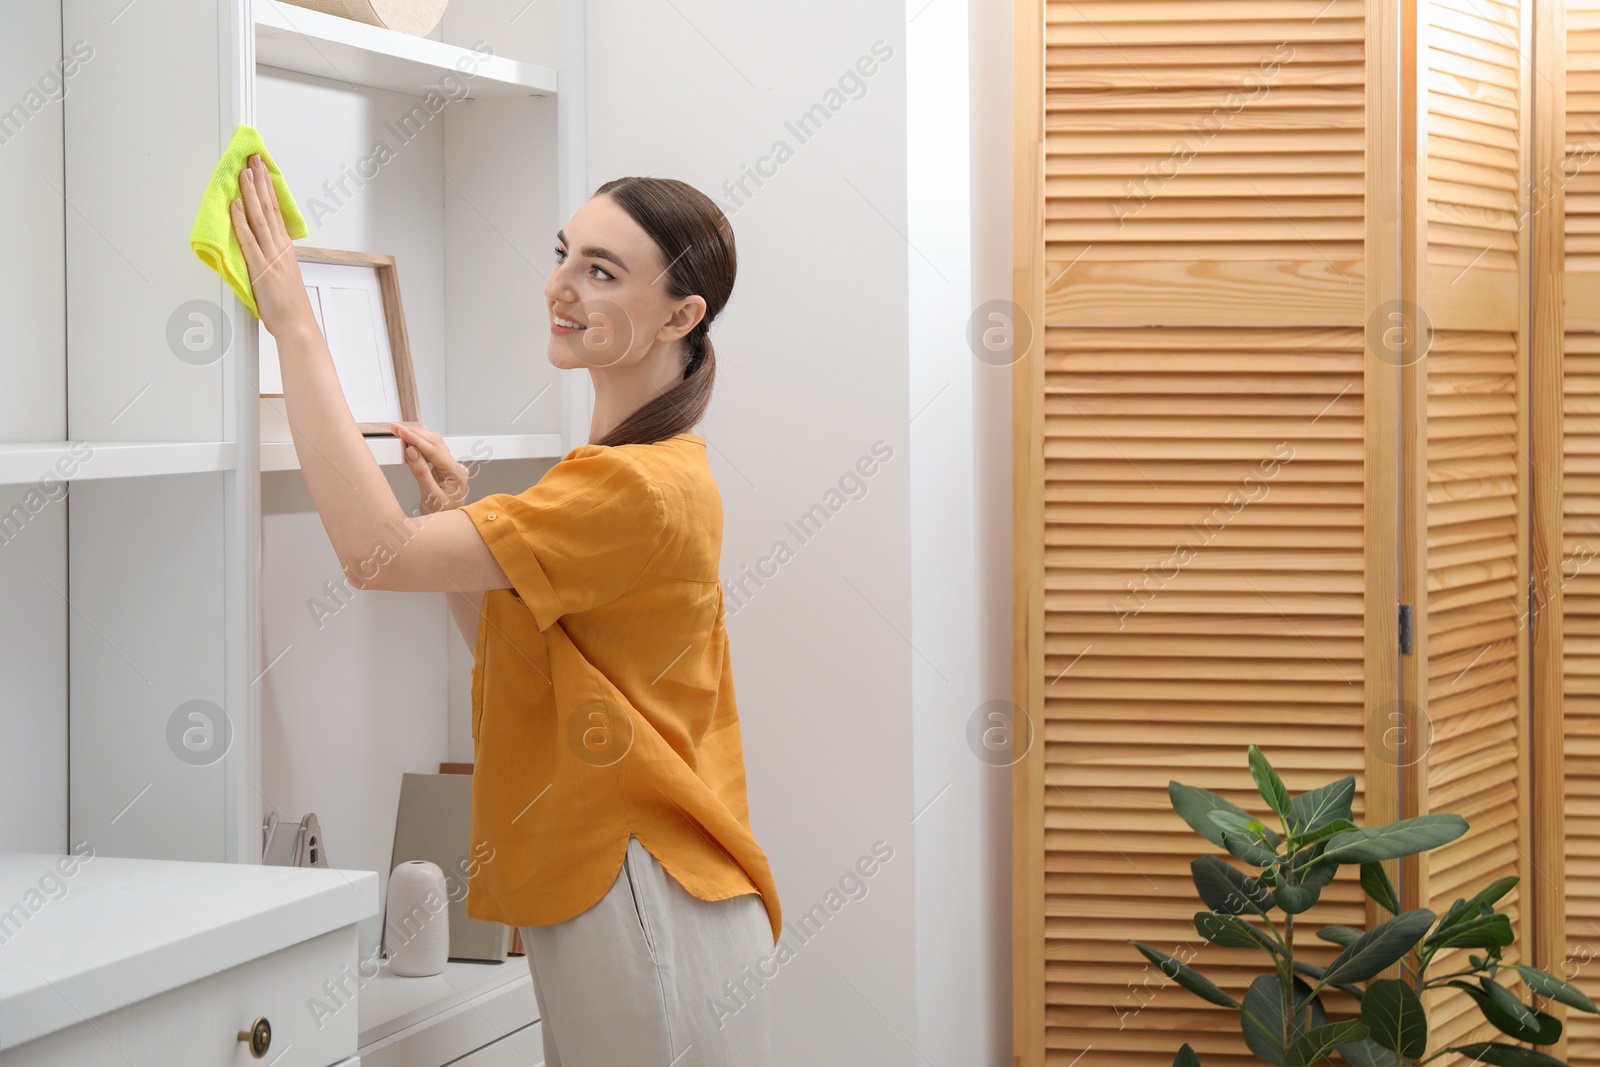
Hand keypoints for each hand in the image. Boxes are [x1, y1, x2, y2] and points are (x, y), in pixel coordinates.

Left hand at [230, 153, 314, 336]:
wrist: (297, 325)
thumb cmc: (290, 307)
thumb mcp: (284, 277)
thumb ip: (274, 260)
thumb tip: (263, 250)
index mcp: (284, 249)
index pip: (276, 211)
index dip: (268, 189)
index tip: (263, 170)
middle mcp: (279, 247)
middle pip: (269, 207)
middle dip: (260, 181)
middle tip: (254, 159)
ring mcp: (270, 256)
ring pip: (260, 217)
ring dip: (251, 192)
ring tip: (245, 171)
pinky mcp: (260, 267)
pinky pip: (248, 239)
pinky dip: (241, 220)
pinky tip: (236, 204)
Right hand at [396, 423, 469, 513]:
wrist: (447, 525)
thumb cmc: (442, 514)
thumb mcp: (429, 496)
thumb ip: (421, 472)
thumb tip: (411, 451)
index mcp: (456, 473)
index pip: (434, 451)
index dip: (416, 439)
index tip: (401, 431)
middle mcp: (456, 467)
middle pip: (435, 443)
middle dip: (415, 433)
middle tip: (396, 427)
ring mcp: (450, 466)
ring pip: (434, 444)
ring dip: (417, 435)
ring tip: (400, 430)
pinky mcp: (443, 468)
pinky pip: (432, 450)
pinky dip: (420, 443)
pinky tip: (411, 437)